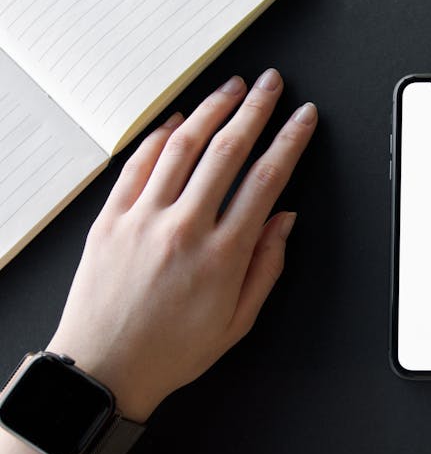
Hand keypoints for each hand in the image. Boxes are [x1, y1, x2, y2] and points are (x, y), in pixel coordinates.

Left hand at [45, 69, 316, 422]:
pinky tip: (178, 119)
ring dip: (211, 108)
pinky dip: (160, 136)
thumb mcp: (238, 321)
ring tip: (232, 86)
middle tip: (272, 84)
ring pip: (182, 146)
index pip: (266, 179)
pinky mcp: (110, 219)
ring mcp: (142, 219)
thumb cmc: (172, 350)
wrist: (104, 369)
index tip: (303, 118)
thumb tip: (285, 219)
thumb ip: (267, 266)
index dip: (290, 141)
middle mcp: (183, 228)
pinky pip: (137, 164)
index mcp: (223, 255)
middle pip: (227, 150)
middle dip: (256, 109)